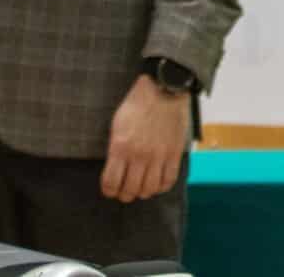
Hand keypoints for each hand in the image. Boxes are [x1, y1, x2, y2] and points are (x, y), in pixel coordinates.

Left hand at [101, 75, 189, 202]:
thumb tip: (115, 169)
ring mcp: (159, 155)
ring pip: (149, 189)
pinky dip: (161, 187)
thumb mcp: (117, 124)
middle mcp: (139, 155)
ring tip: (141, 188)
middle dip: (125, 194)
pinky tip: (157, 182)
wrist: (165, 89)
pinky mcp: (174, 153)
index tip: (110, 190)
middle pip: (130, 190)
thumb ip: (115, 148)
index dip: (109, 191)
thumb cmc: (139, 104)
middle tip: (125, 191)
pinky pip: (169, 180)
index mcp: (121, 146)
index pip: (111, 183)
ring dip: (143, 192)